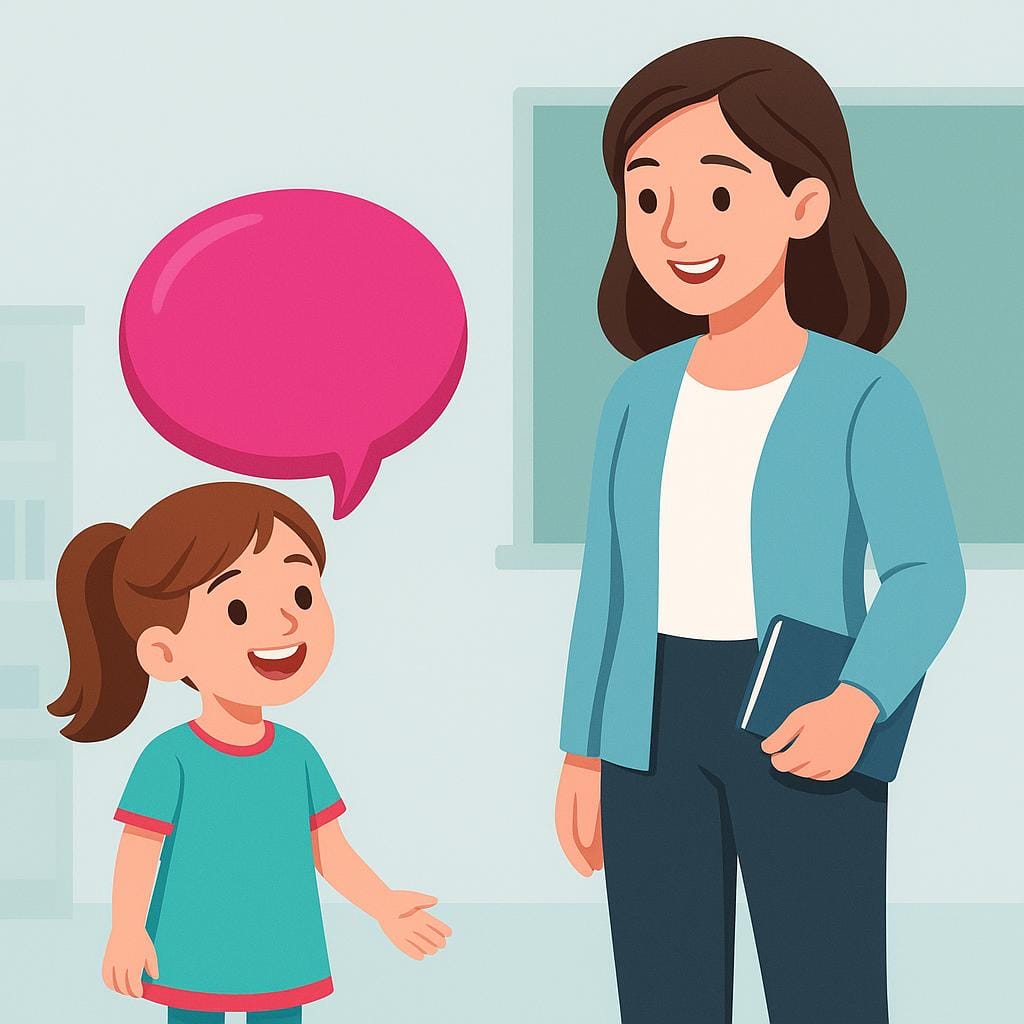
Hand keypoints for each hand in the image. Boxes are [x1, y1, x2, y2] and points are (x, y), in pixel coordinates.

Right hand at [101, 927, 157, 997]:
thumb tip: (155, 977)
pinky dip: (110, 984)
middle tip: (134, 993)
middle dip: (129, 993)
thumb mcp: (150, 952)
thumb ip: (152, 966)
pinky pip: (106, 978)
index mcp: (135, 964)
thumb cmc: (141, 940)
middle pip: (124, 987)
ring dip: (120, 990)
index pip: (134, 986)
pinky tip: (115, 985)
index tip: (140, 994)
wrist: (127, 926)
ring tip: (126, 990)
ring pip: (114, 985)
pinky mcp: (106, 961)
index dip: (137, 992)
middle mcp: (122, 966)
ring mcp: (113, 964)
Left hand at [373, 889, 451, 960]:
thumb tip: (436, 901)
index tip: (449, 933)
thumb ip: (424, 900)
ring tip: (432, 949)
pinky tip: (421, 956)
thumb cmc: (398, 899)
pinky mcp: (399, 941)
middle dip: (439, 942)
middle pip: (433, 938)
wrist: (382, 904)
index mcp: (423, 917)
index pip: (438, 926)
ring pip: (423, 946)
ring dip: (429, 948)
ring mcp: (409, 935)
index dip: (444, 930)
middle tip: (441, 944)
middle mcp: (418, 927)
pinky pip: (409, 950)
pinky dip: (415, 954)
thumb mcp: (413, 898)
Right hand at [555, 754, 602, 875]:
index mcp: (565, 797)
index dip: (575, 855)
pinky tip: (605, 840)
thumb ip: (587, 815)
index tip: (587, 871)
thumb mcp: (590, 789)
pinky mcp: (594, 787)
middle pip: (574, 831)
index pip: (566, 833)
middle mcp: (571, 796)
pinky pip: (593, 814)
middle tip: (593, 870)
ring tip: (600, 860)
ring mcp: (582, 792)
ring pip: (584, 824)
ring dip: (591, 844)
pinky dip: (597, 829)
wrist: (600, 733)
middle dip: (582, 852)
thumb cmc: (593, 760)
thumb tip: (586, 842)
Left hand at [761, 683, 879, 780]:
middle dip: (789, 762)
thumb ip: (780, 737)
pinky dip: (817, 770)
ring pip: (810, 775)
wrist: (853, 710)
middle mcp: (822, 761)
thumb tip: (765, 749)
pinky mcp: (845, 768)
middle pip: (796, 770)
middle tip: (788, 751)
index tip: (775, 753)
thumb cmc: (822, 712)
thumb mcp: (796, 719)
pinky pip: (825, 776)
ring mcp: (835, 766)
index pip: (783, 765)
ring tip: (802, 751)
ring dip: (802, 767)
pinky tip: (814, 758)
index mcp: (807, 749)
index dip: (776, 759)